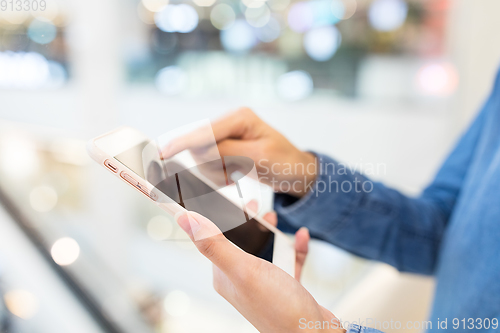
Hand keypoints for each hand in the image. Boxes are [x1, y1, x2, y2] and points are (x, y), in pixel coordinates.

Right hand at [161, 108, 316, 197]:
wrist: (296, 172)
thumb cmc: (286, 162)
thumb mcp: (260, 158)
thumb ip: (228, 152)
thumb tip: (200, 150)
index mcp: (240, 117)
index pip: (205, 131)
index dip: (182, 142)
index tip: (161, 152)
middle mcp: (230, 123)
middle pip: (200, 146)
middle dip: (213, 165)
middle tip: (235, 173)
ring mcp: (225, 136)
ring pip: (202, 159)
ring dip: (217, 172)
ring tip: (239, 173)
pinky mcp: (223, 149)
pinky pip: (208, 166)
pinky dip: (219, 175)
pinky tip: (235, 174)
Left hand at [175, 210, 344, 332]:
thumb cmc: (279, 307)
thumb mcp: (244, 270)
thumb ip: (215, 244)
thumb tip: (184, 218)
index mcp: (225, 275)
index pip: (214, 238)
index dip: (218, 216)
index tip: (222, 196)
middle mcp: (241, 279)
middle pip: (240, 240)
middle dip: (247, 220)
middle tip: (255, 203)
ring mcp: (264, 283)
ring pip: (264, 248)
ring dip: (270, 231)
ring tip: (275, 217)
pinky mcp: (285, 286)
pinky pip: (287, 259)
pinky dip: (293, 247)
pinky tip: (301, 237)